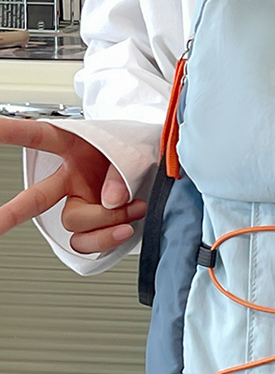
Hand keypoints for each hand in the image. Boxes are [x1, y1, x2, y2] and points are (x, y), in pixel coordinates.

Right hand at [0, 117, 146, 253]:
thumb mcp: (134, 148)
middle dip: (9, 213)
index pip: (38, 137)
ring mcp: (81, 202)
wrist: (160, 169)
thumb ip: (119, 171)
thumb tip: (109, 200)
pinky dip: (107, 238)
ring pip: (73, 222)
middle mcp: (71, 178)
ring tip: (133, 208)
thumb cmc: (141, 150)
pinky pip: (86, 241)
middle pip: (35, 198)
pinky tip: (125, 227)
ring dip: (105, 220)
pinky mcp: (93, 225)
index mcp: (74, 149)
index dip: (11, 132)